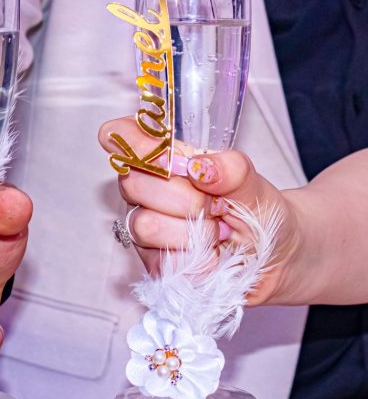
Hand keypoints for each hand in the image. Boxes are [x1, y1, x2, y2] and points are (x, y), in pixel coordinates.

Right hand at [98, 117, 303, 305]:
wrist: (277, 258)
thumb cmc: (259, 212)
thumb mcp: (255, 184)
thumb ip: (232, 169)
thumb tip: (201, 167)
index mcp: (165, 158)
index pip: (121, 136)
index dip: (131, 142)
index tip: (167, 159)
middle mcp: (148, 189)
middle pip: (131, 182)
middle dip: (182, 197)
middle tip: (215, 207)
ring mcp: (145, 225)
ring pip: (144, 224)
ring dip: (191, 232)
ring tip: (217, 234)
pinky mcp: (152, 262)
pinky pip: (159, 261)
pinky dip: (194, 260)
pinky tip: (210, 256)